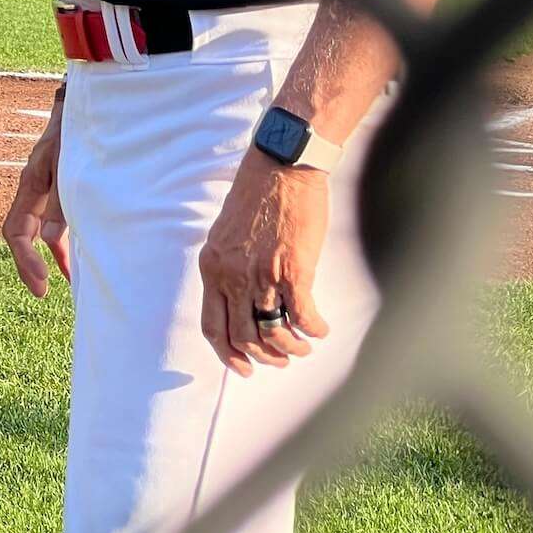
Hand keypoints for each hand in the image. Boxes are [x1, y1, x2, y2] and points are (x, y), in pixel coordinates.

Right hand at [2, 104, 69, 297]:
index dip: (24, 260)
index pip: (15, 231)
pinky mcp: (61, 187)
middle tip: (44, 292)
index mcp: (30, 184)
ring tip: (72, 279)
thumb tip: (48, 240)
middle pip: (22, 235)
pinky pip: (56, 219)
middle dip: (31, 264)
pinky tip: (80, 251)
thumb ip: (59, 202)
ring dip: (52, 254)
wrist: (88, 102)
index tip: (42, 284)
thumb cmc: (77, 131)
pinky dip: (65, 238)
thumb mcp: (69, 165)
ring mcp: (46, 189)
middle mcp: (34, 190)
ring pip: (39, 229)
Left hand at [199, 149, 330, 377]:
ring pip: (273, 332)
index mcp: (212, 266)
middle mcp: (232, 276)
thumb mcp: (226, 232)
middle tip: (281, 360)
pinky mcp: (293, 270)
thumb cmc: (258, 192)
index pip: (213, 326)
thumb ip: (228, 265)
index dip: (228, 354)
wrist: (282, 165)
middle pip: (244, 337)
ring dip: (290, 348)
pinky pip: (302, 316)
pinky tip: (321, 329)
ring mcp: (262, 276)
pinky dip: (313, 329)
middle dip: (264, 356)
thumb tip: (239, 295)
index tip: (243, 367)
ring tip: (303, 347)